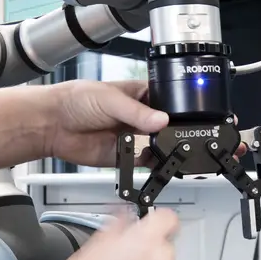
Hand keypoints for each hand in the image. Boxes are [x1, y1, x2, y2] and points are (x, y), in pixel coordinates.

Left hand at [46, 79, 246, 167]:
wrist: (52, 124)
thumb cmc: (75, 99)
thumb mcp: (109, 99)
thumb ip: (136, 112)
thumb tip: (161, 120)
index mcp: (143, 94)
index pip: (174, 101)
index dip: (191, 108)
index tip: (208, 114)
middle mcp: (142, 116)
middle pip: (173, 126)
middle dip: (189, 132)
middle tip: (206, 137)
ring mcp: (136, 137)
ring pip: (164, 145)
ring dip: (173, 149)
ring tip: (183, 151)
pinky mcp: (126, 156)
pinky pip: (148, 163)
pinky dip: (156, 165)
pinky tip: (158, 162)